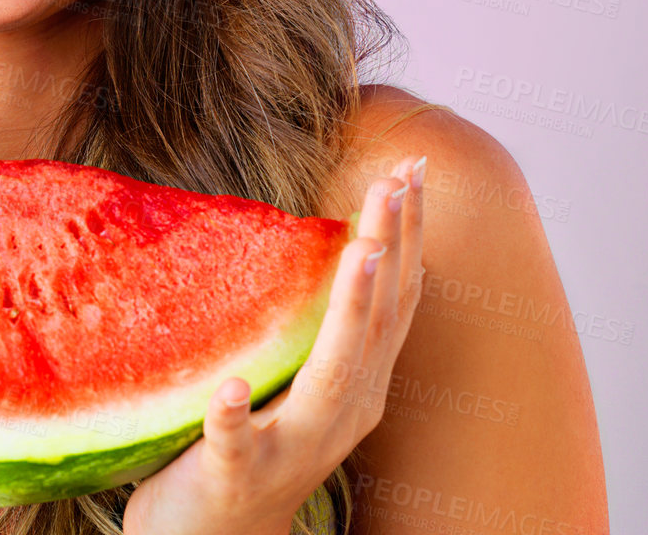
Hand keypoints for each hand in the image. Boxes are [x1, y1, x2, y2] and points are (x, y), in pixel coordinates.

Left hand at [121, 155, 425, 534]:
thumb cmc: (256, 447)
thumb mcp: (305, 383)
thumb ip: (329, 329)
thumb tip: (358, 247)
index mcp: (358, 386)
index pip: (394, 302)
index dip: (409, 238)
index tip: (415, 172)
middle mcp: (340, 415)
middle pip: (374, 325)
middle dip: (390, 249)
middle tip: (397, 182)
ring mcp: (290, 448)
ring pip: (328, 378)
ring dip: (348, 314)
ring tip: (359, 255)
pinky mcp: (233, 475)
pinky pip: (236, 445)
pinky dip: (236, 419)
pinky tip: (231, 390)